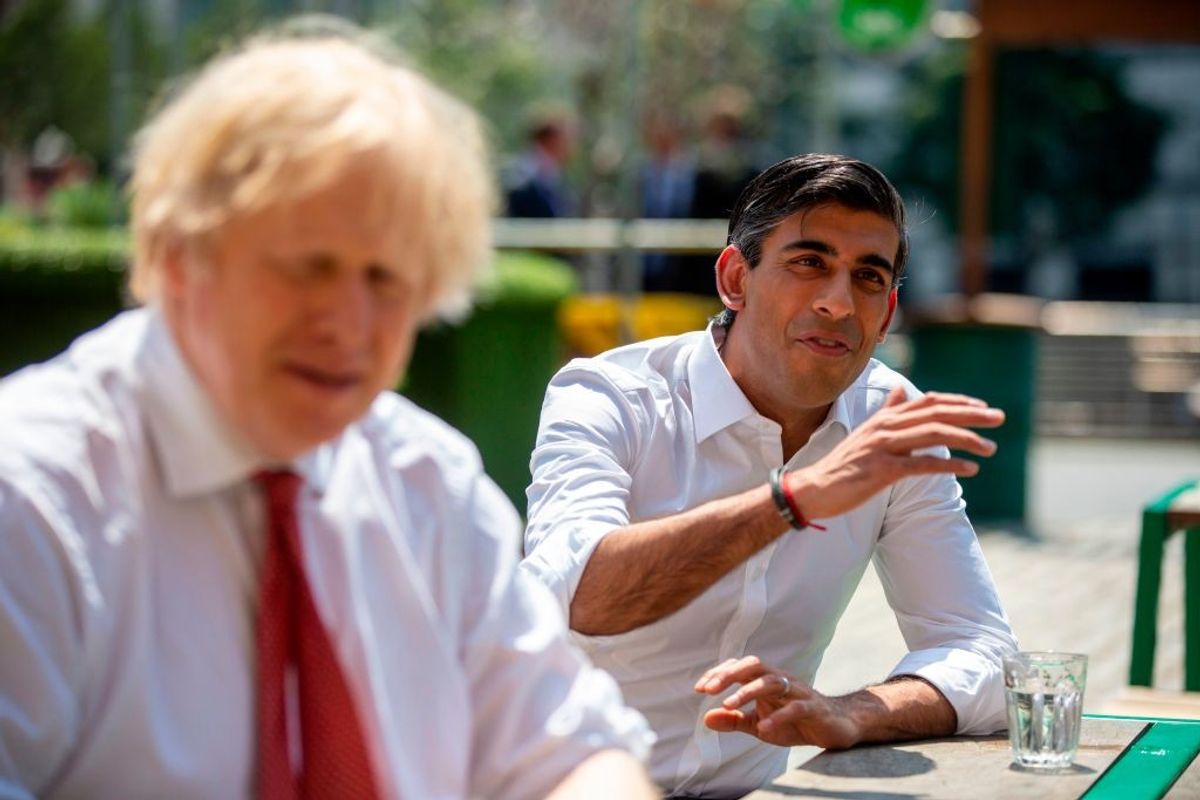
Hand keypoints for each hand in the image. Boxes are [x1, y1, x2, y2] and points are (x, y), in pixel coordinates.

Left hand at [694, 656, 859, 749]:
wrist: (836, 727)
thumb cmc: (796, 722)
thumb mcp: (759, 724)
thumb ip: (734, 720)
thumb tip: (706, 718)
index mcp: (766, 681)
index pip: (739, 668)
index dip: (719, 674)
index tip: (699, 688)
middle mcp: (781, 680)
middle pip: (754, 666)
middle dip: (729, 674)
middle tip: (708, 689)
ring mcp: (798, 691)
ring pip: (772, 682)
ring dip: (747, 692)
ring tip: (728, 705)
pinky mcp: (814, 708)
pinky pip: (796, 707)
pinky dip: (779, 716)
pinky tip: (763, 728)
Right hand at [786, 387, 1003, 520]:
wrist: (814, 487)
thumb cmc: (844, 463)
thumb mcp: (866, 431)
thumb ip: (887, 411)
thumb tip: (901, 389)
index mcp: (885, 418)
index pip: (928, 401)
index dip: (958, 401)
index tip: (982, 406)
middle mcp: (886, 427)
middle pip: (936, 413)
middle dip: (971, 414)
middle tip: (999, 418)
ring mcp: (883, 447)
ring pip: (933, 434)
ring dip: (966, 439)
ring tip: (990, 448)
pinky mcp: (882, 470)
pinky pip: (922, 464)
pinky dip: (948, 465)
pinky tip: (969, 470)